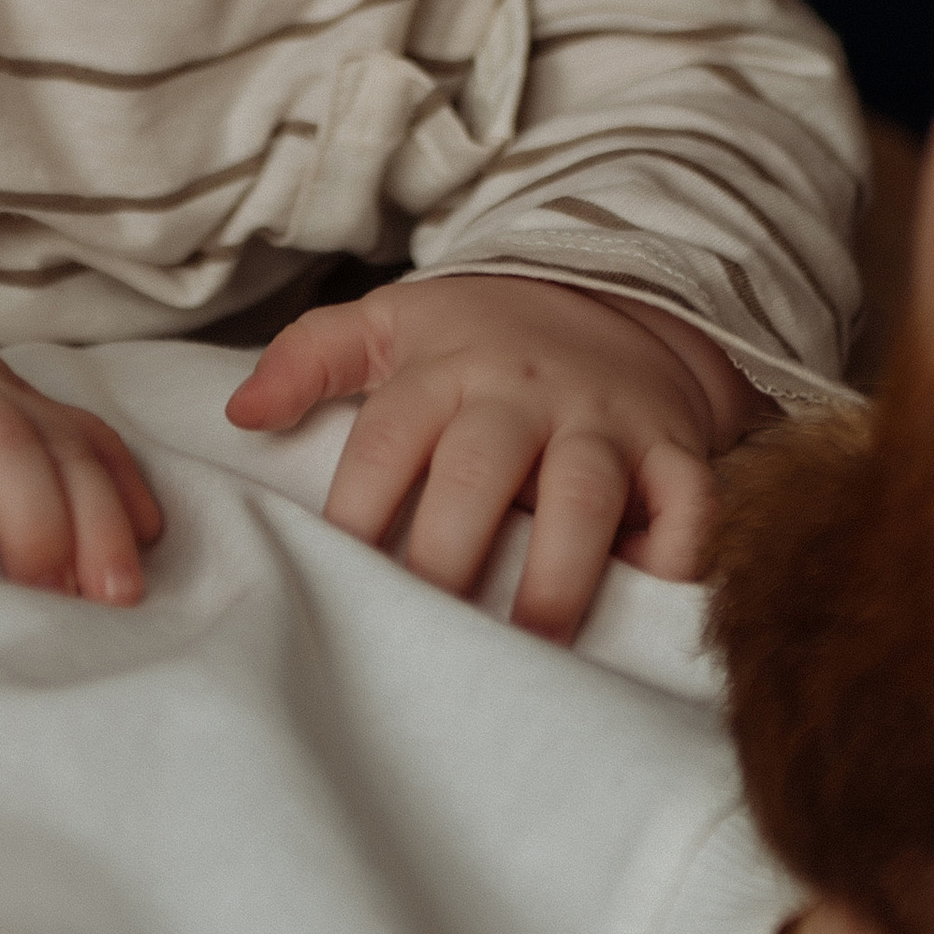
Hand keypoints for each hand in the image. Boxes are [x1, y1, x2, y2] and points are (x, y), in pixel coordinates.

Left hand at [226, 273, 752, 638]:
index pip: (387, 442)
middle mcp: (525, 394)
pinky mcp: (676, 446)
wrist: (621, 293)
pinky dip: (683, 550)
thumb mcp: (395, 323)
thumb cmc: (487, 336)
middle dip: (451, 552)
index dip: (359, 511)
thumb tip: (241, 414)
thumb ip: (312, 358)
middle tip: (428, 629)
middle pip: (480, 471)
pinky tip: (650, 598)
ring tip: (536, 641)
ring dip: (561, 567)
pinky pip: (691, 500)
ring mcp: (605, 421)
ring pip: (586, 492)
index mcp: (446, 370)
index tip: (336, 579)